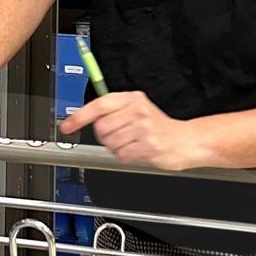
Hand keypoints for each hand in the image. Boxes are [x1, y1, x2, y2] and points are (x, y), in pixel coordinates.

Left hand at [59, 91, 208, 169]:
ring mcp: (143, 127)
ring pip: (110, 143)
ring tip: (132, 144)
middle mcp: (137, 110)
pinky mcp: (148, 145)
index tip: (67, 126)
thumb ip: (116, 110)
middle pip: (101, 127)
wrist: (188, 140)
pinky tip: (137, 151)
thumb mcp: (140, 110)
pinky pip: (121, 154)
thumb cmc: (161, 128)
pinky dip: (125, 156)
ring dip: (117, 148)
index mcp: (132, 99)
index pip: (98, 105)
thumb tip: (88, 117)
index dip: (79, 117)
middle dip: (105, 137)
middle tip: (120, 137)